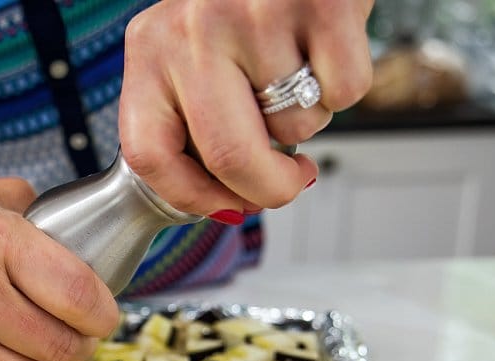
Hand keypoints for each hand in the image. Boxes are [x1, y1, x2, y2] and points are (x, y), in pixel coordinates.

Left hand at [118, 0, 373, 216]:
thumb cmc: (244, 1)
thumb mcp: (190, 52)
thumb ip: (193, 119)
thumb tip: (230, 201)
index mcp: (149, 50)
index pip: (149, 155)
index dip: (191, 198)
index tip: (224, 206)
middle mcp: (192, 31)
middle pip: (229, 157)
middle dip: (269, 189)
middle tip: (289, 182)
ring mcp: (255, 15)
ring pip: (294, 126)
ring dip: (309, 120)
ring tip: (299, 73)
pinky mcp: (321, 3)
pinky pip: (344, 92)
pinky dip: (346, 86)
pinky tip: (326, 50)